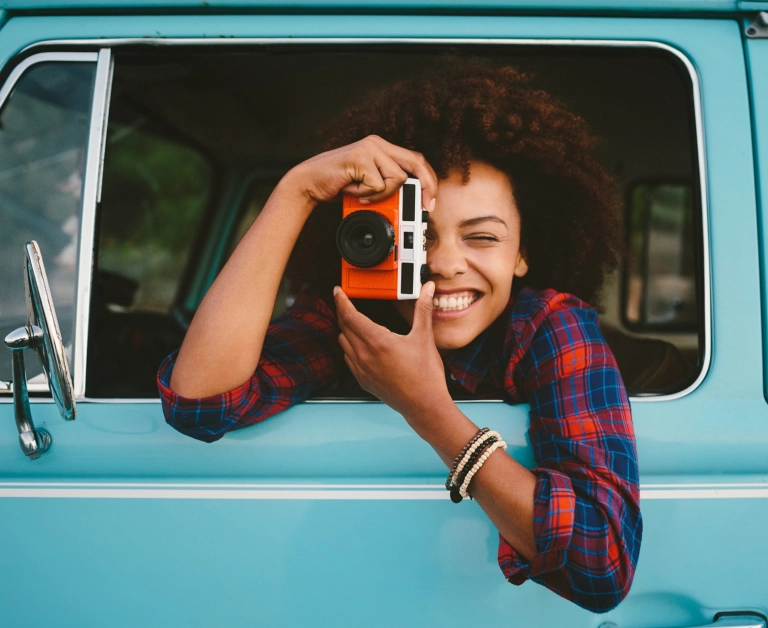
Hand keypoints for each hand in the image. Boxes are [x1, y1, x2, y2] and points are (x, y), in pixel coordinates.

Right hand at [286, 135, 437, 211]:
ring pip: (397, 178)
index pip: (415, 159)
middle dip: (427, 186)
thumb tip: (412, 200)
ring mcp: (369, 148)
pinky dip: (367, 195)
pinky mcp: (360, 157)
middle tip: (425, 207)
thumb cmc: (337, 186)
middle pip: (416, 162)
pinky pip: (378, 184)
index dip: (428, 180)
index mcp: (382, 147)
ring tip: (362, 195)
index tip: (430, 202)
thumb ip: (387, 185)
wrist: (308, 183)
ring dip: (381, 195)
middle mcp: (377, 143)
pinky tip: (351, 190)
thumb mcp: (368, 185)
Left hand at [334, 281, 450, 424]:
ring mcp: (361, 369)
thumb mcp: (425, 337)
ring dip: (346, 329)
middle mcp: (365, 355)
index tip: (338, 292)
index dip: (341, 301)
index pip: (350, 315)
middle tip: (346, 302)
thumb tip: (427, 289)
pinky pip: (348, 358)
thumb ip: (423, 309)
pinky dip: (350, 347)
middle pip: (343, 326)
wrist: (424, 405)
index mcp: (378, 341)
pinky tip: (361, 345)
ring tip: (354, 321)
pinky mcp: (363, 380)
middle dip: (343, 311)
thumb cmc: (425, 375)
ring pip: (343, 342)